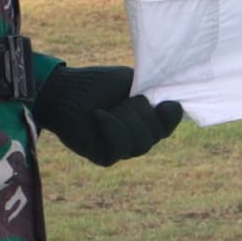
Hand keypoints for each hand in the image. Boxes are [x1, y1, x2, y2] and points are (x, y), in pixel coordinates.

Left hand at [31, 61, 183, 165]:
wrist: (65, 91)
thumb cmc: (97, 84)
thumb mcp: (132, 82)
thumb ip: (153, 92)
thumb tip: (176, 104)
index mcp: (147, 118)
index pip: (170, 124)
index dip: (170, 115)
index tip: (163, 102)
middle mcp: (138, 136)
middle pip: (158, 134)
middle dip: (140, 111)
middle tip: (122, 99)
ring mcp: (123, 150)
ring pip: (142, 143)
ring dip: (125, 119)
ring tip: (108, 108)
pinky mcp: (105, 158)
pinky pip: (121, 148)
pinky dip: (111, 127)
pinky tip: (98, 114)